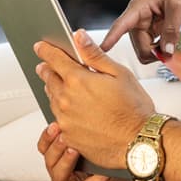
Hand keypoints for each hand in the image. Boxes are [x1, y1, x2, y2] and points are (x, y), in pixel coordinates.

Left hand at [35, 30, 154, 167]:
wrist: (139, 143)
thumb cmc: (134, 109)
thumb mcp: (119, 73)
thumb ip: (95, 54)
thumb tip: (79, 37)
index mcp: (78, 80)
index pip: (54, 59)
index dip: (46, 50)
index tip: (41, 47)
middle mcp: (66, 100)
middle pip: (49, 79)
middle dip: (47, 70)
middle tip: (46, 66)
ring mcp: (65, 120)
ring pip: (52, 100)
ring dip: (54, 90)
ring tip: (62, 87)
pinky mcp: (68, 137)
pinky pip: (58, 121)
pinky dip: (62, 112)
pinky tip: (74, 112)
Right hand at [38, 123, 152, 180]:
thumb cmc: (122, 175)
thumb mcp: (106, 150)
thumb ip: (95, 135)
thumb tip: (91, 108)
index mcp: (67, 164)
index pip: (47, 149)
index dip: (48, 137)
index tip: (55, 122)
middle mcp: (66, 180)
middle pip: (50, 162)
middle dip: (55, 147)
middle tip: (63, 134)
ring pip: (60, 179)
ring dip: (65, 163)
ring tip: (74, 150)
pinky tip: (100, 174)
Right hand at [100, 0, 180, 61]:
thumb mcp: (177, 5)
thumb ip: (172, 29)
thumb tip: (167, 51)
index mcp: (138, 8)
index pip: (121, 24)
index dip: (112, 37)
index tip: (103, 48)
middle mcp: (137, 20)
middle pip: (139, 47)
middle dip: (154, 53)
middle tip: (172, 52)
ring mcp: (143, 27)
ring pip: (145, 51)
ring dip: (159, 52)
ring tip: (173, 43)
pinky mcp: (151, 32)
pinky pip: (152, 49)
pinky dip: (162, 50)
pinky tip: (171, 43)